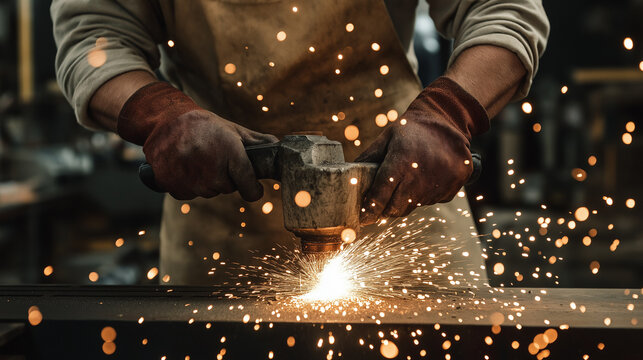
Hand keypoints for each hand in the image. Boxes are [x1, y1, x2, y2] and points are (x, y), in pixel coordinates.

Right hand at [117, 82, 277, 200]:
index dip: (254, 190)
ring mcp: (192, 180)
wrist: (166, 121)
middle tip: (215, 157)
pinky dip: (188, 182)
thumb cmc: (205, 126)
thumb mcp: (234, 129)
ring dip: (206, 180)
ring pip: (208, 191)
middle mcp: (212, 170)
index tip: (254, 187)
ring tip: (198, 159)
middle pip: (227, 188)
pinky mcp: (174, 186)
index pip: (249, 187)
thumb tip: (279, 147)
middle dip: (225, 177)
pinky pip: (189, 193)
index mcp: (231, 154)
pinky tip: (185, 165)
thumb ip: (258, 142)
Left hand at [356, 77, 488, 224]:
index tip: (362, 218)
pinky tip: (424, 177)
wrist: (448, 122)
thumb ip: (367, 158)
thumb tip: (347, 178)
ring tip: (406, 181)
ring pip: (413, 207)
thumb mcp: (386, 138)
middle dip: (384, 209)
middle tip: (380, 203)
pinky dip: (424, 195)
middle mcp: (419, 176)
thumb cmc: (411, 131)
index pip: (379, 196)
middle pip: (395, 208)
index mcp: (400, 162)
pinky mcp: (453, 186)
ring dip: (405, 200)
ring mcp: (439, 183)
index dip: (369, 210)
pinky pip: (432, 201)